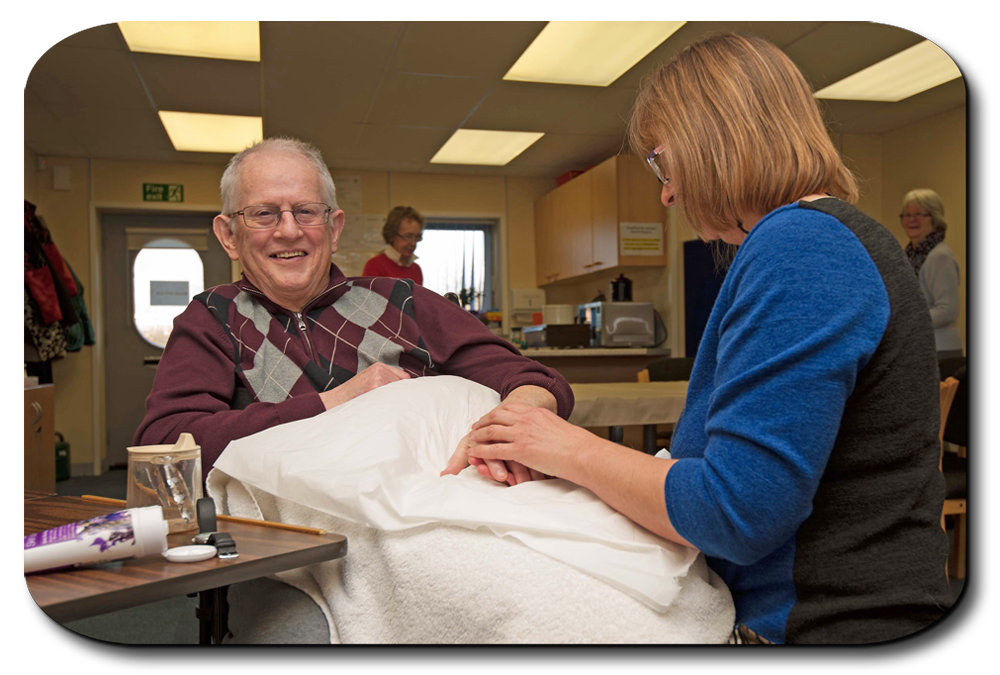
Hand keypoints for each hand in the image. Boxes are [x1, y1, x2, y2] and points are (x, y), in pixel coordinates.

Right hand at [319, 362, 409, 410]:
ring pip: (397, 392)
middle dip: (399, 394)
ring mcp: (378, 379)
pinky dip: (389, 404)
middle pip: (403, 384)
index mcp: (379, 366)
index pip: (404, 376)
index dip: (403, 388)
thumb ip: (385, 379)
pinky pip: (391, 398)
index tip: (401, 395)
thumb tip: (406, 388)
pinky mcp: (375, 388)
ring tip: (382, 404)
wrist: (336, 400)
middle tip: (390, 402)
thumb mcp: (370, 379)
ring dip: (394, 399)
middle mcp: (380, 370)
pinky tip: (380, 407)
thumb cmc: (354, 393)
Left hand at [462, 402, 590, 479]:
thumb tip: (545, 430)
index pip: (510, 406)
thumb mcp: (558, 427)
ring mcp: (522, 434)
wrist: (582, 453)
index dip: (496, 411)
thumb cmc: (576, 444)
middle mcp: (526, 419)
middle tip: (475, 426)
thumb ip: (547, 425)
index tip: (490, 416)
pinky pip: (494, 449)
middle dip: (483, 421)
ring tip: (470, 439)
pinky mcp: (520, 450)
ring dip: (478, 434)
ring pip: (491, 430)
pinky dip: (481, 450)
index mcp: (536, 412)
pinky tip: (475, 453)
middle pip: (496, 415)